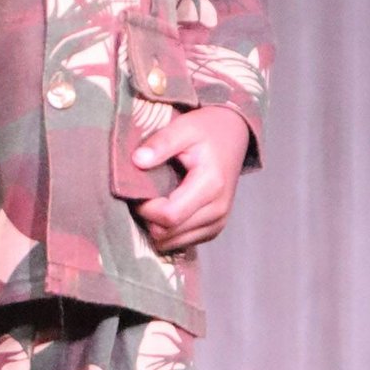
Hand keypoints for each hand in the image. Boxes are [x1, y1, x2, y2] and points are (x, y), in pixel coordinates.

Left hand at [133, 106, 251, 253]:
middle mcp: (218, 210)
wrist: (233, 136)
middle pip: (169, 233)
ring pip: (174, 242)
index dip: (145, 209)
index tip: (136, 193)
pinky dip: (167, 232)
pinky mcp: (214, 229)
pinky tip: (162, 212)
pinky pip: (183, 242)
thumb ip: (161, 143)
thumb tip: (137, 160)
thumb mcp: (183, 127)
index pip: (169, 216)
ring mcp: (218, 222)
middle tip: (139, 197)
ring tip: (151, 203)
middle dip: (148, 219)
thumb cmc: (207, 130)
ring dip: (156, 228)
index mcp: (211, 186)